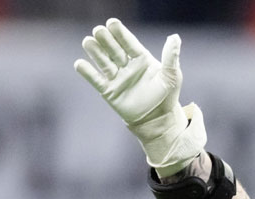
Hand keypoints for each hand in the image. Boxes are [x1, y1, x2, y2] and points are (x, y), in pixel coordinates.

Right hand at [74, 18, 204, 175]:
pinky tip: (80, 64)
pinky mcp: (109, 91)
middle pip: (114, 50)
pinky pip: (96, 80)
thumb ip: (170, 57)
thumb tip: (175, 37)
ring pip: (103, 62)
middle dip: (106, 40)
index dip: (121, 34)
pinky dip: (87, 72)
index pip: (129, 43)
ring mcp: (117, 78)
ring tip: (87, 41)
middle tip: (98, 30)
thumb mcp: (172, 76)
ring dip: (95, 52)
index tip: (112, 23)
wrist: (158, 120)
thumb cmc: (167, 97)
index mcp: (142, 59)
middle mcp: (127, 66)